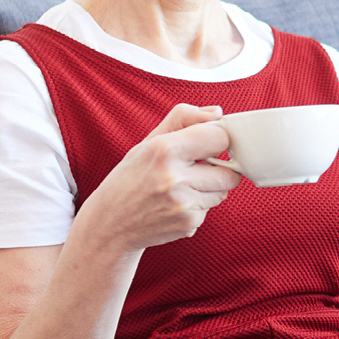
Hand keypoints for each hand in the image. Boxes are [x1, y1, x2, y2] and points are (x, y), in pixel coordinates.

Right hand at [76, 104, 241, 252]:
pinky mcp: (188, 224)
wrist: (109, 226)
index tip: (206, 145)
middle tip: (193, 170)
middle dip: (217, 169)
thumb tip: (217, 113)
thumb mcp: (148, 142)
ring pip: (223, 191)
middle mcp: (175, 178)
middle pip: (230, 172)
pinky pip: (210, 209)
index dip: (216, 140)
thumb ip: (183, 119)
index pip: (220, 138)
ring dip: (208, 188)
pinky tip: (174, 205)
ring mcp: (183, 204)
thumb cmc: (128, 180)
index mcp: (164, 150)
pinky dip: (197, 206)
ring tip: (180, 188)